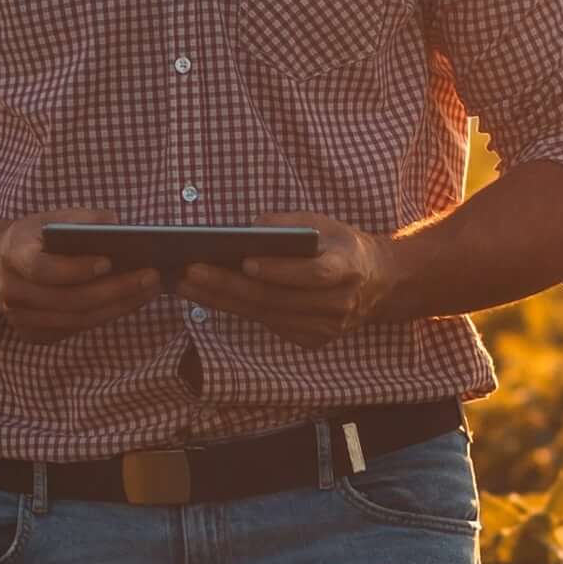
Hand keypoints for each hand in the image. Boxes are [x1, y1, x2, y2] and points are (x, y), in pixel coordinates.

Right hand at [0, 211, 159, 338]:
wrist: (2, 266)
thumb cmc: (36, 238)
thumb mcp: (51, 219)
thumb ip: (80, 219)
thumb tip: (116, 225)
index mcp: (13, 255)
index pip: (41, 269)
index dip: (75, 269)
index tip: (109, 261)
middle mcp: (11, 291)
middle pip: (66, 300)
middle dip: (113, 290)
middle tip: (150, 277)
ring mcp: (20, 318)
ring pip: (75, 320)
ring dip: (117, 306)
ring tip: (150, 290)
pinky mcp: (33, 334)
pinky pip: (75, 329)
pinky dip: (106, 315)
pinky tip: (132, 301)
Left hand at [182, 212, 406, 346]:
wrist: (377, 284)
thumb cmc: (342, 246)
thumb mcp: (324, 223)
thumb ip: (289, 224)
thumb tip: (247, 229)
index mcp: (348, 270)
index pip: (313, 274)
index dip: (280, 270)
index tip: (245, 261)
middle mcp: (339, 305)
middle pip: (277, 299)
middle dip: (228, 285)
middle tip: (189, 271)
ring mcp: (325, 328)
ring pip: (265, 314)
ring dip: (220, 300)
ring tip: (185, 283)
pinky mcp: (311, 339)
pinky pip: (267, 322)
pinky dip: (234, 309)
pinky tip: (205, 295)